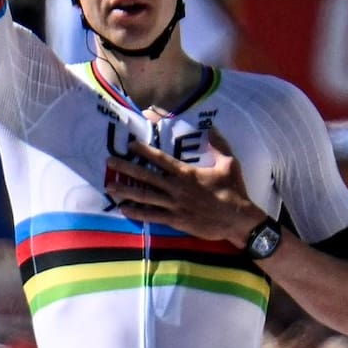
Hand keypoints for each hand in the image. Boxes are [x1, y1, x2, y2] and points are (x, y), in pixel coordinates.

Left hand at [104, 132, 265, 245]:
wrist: (237, 220)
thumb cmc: (233, 191)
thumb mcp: (229, 163)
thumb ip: (218, 144)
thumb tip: (211, 127)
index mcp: (186, 173)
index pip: (161, 159)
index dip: (144, 151)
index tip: (130, 144)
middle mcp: (176, 188)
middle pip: (146, 176)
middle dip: (126, 168)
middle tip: (110, 162)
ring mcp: (174, 205)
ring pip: (145, 196)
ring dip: (126, 190)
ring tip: (110, 186)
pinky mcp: (175, 220)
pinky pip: (152, 216)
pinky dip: (137, 213)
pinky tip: (123, 209)